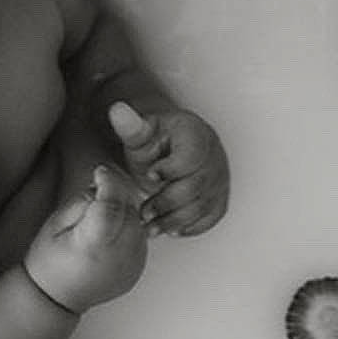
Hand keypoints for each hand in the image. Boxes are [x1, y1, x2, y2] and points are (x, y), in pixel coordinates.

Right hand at [22, 165, 147, 311]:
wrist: (56, 298)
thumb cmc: (50, 261)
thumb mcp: (56, 223)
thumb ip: (83, 201)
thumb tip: (104, 186)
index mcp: (95, 244)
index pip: (113, 202)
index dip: (108, 181)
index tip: (99, 172)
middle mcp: (119, 255)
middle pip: (129, 208)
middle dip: (115, 195)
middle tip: (92, 200)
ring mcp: (132, 265)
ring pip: (137, 220)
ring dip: (122, 212)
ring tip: (97, 224)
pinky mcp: (139, 268)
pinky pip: (139, 237)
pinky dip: (127, 229)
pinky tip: (107, 237)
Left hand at [109, 103, 229, 236]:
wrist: (169, 153)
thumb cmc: (154, 143)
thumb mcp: (140, 134)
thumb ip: (130, 126)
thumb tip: (117, 110)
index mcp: (197, 134)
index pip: (191, 156)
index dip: (170, 170)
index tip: (150, 175)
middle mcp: (214, 156)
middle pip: (196, 186)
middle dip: (167, 203)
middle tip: (144, 212)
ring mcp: (220, 179)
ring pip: (203, 206)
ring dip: (175, 221)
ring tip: (151, 226)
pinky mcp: (219, 198)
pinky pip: (210, 218)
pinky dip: (189, 227)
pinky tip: (170, 228)